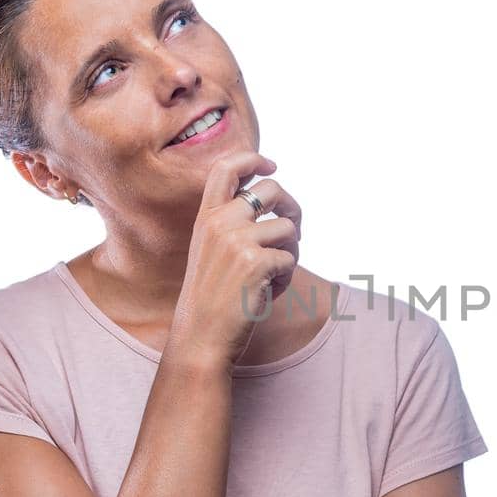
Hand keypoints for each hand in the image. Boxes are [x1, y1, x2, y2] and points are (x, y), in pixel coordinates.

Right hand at [172, 150, 303, 365]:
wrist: (201, 337)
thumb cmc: (211, 299)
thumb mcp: (211, 252)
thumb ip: (232, 224)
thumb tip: (275, 201)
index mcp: (206, 217)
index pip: (226, 168)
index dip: (252, 159)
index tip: (272, 165)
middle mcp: (220, 222)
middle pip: (272, 190)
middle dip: (292, 207)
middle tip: (296, 228)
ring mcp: (237, 241)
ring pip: (288, 228)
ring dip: (291, 252)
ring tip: (273, 275)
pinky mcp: (256, 262)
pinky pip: (291, 258)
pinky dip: (286, 276)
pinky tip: (269, 291)